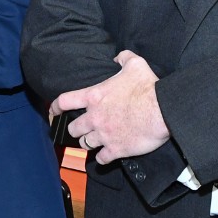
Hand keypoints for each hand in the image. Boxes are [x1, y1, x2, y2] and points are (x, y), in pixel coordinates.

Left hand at [51, 50, 168, 163]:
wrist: (162, 110)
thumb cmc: (147, 87)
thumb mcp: (135, 64)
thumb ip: (123, 58)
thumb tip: (117, 58)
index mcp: (95, 96)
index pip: (65, 101)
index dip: (56, 107)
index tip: (54, 111)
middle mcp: (95, 117)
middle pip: (73, 128)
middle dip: (76, 128)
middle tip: (82, 128)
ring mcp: (104, 135)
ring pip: (84, 144)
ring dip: (88, 143)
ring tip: (93, 141)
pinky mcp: (116, 149)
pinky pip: (101, 158)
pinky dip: (102, 157)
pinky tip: (106, 155)